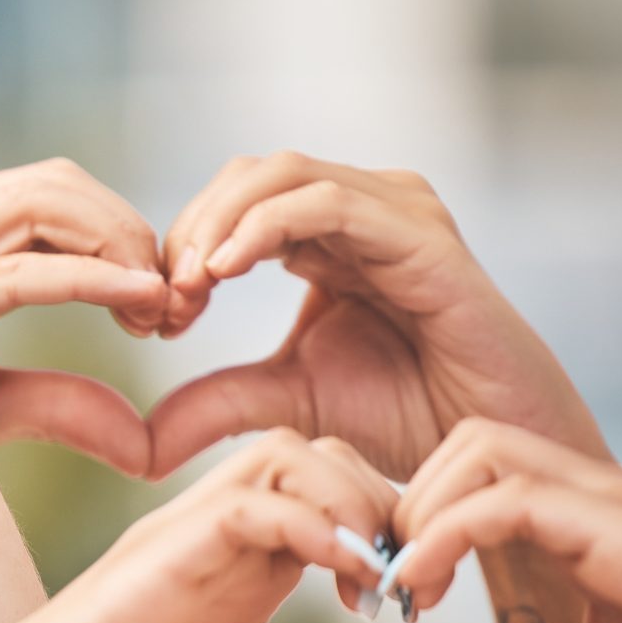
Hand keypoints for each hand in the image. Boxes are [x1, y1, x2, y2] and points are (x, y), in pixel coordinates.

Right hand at [0, 159, 171, 509]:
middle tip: (177, 305)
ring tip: (157, 313)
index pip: (48, 188)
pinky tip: (141, 305)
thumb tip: (145, 443)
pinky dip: (94, 278)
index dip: (121, 230)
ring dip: (120, 246)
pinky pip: (18, 272)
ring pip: (44, 200)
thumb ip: (62, 404)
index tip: (164, 303)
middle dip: (131, 229)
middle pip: (55, 180)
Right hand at [0, 430, 418, 622]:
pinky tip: (352, 578)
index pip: (336, 497)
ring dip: (356, 500)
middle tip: (416, 584)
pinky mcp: (153, 559)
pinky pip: (246, 504)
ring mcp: (181, 541)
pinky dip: (314, 525)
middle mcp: (214, 541)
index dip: (398, 531)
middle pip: (323, 455)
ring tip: (387, 574)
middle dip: (390, 501)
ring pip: (288, 455)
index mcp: (242, 574)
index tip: (423, 604)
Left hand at [150, 152, 603, 478]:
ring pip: (278, 174)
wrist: (481, 449)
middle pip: (248, 175)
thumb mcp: (285, 403)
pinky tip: (223, 272)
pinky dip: (262, 227)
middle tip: (163, 299)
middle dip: (191, 229)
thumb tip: (141, 441)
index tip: (154, 316)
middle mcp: (362, 206)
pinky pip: (326, 202)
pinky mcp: (420, 233)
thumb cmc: (403, 417)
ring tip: (187, 286)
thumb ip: (215, 402)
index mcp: (327, 233)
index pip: (234, 200)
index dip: (182, 244)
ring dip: (217, 224)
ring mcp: (395, 210)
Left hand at [393, 422, 621, 622]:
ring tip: (402, 590)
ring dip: (419, 511)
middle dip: (407, 500)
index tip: (392, 600)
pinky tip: (422, 591)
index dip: (418, 521)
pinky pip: (512, 502)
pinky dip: (446, 535)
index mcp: (592, 526)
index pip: (480, 472)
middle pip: (470, 440)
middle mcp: (605, 499)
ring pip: (483, 450)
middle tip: (385, 586)